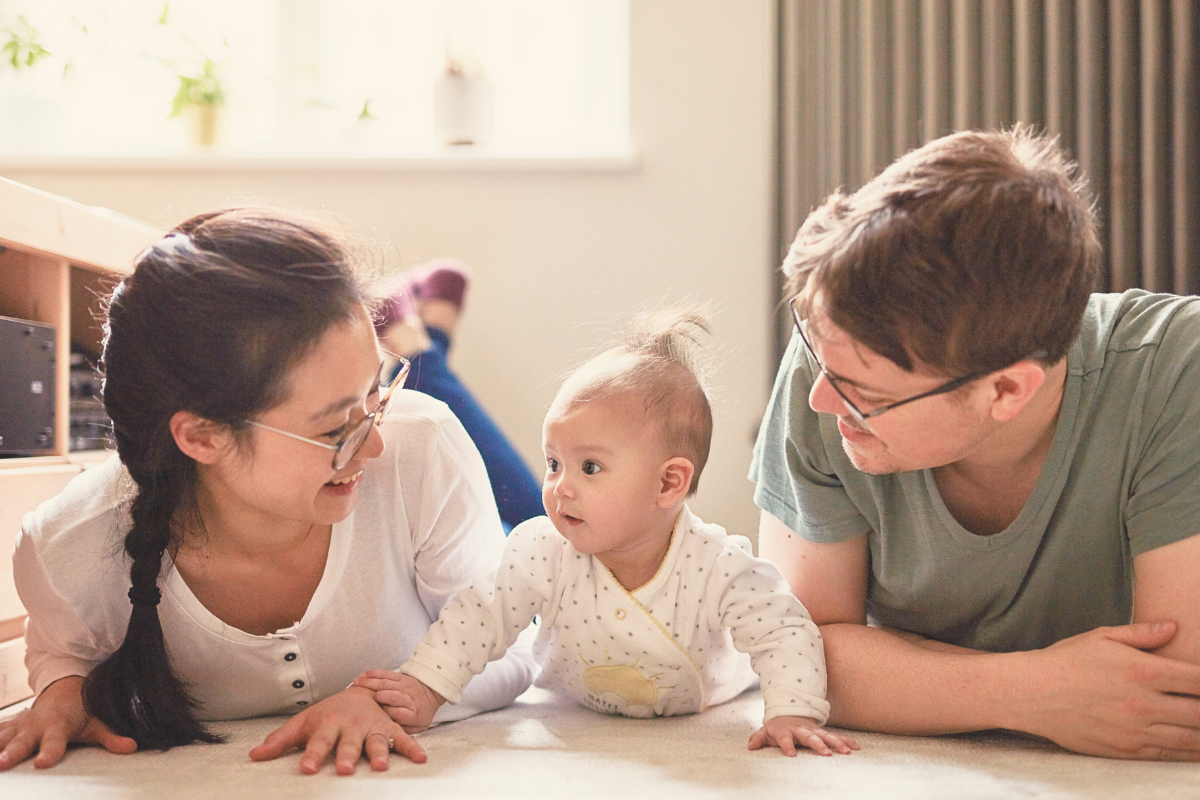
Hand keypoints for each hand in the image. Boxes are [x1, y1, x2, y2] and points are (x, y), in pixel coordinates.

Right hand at [0, 676, 136, 769]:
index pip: (55, 742)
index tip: (42, 763)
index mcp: (59, 725)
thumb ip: (112, 737)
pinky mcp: (10, 725)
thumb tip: (132, 747)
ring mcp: (20, 724)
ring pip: (3, 737)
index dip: (49, 752)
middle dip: (11, 752)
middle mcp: (36, 724)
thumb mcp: (98, 722)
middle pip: (22, 742)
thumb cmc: (83, 709)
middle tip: (1, 764)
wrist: (64, 686)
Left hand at [249, 686, 425, 774]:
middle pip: (349, 744)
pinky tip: (421, 759)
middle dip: (348, 755)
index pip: (318, 742)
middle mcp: (351, 727)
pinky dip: (412, 747)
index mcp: (329, 724)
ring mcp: (372, 728)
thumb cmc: (327, 713)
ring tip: (381, 766)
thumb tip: (254, 755)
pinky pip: (403, 739)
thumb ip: (281, 740)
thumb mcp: (303, 722)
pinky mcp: (389, 729)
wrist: (360, 690)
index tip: (307, 768)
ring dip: (379, 753)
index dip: (312, 755)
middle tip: (346, 769)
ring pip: (376, 742)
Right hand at [352, 669, 444, 733]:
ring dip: (372, 682)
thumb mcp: (417, 728)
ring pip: (388, 682)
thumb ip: (404, 732)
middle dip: (383, 696)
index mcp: (414, 715)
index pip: (401, 713)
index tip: (379, 716)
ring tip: (357, 683)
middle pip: (395, 696)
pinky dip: (374, 673)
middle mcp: (409, 698)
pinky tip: (363, 675)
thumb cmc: (419, 716)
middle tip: (372, 698)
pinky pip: (387, 673)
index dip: (390, 712)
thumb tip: (388, 736)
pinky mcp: (401, 676)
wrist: (430, 696)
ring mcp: (405, 685)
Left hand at [748, 715, 858, 756]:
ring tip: (847, 752)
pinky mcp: (823, 733)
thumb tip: (750, 746)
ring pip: (826, 736)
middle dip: (818, 745)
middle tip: (826, 754)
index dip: (787, 746)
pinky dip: (846, 741)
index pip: (785, 738)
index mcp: (785, 731)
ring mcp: (814, 730)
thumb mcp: (765, 732)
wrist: (790, 712)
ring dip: (837, 743)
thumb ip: (758, 739)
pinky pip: (836, 736)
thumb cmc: (777, 727)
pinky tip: (856, 747)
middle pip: (809, 737)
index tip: (791, 755)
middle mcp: (801, 730)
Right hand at [1016, 621, 1199, 760]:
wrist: (1031, 694)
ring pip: (1190, 738)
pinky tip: (1193, 746)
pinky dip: (1187, 752)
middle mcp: (1144, 703)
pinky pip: (1167, 755)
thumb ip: (1141, 634)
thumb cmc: (1065, 661)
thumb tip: (1173, 627)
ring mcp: (1136, 730)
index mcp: (1142, 671)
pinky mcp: (1125, 750)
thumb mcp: (1101, 638)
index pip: (1198, 680)